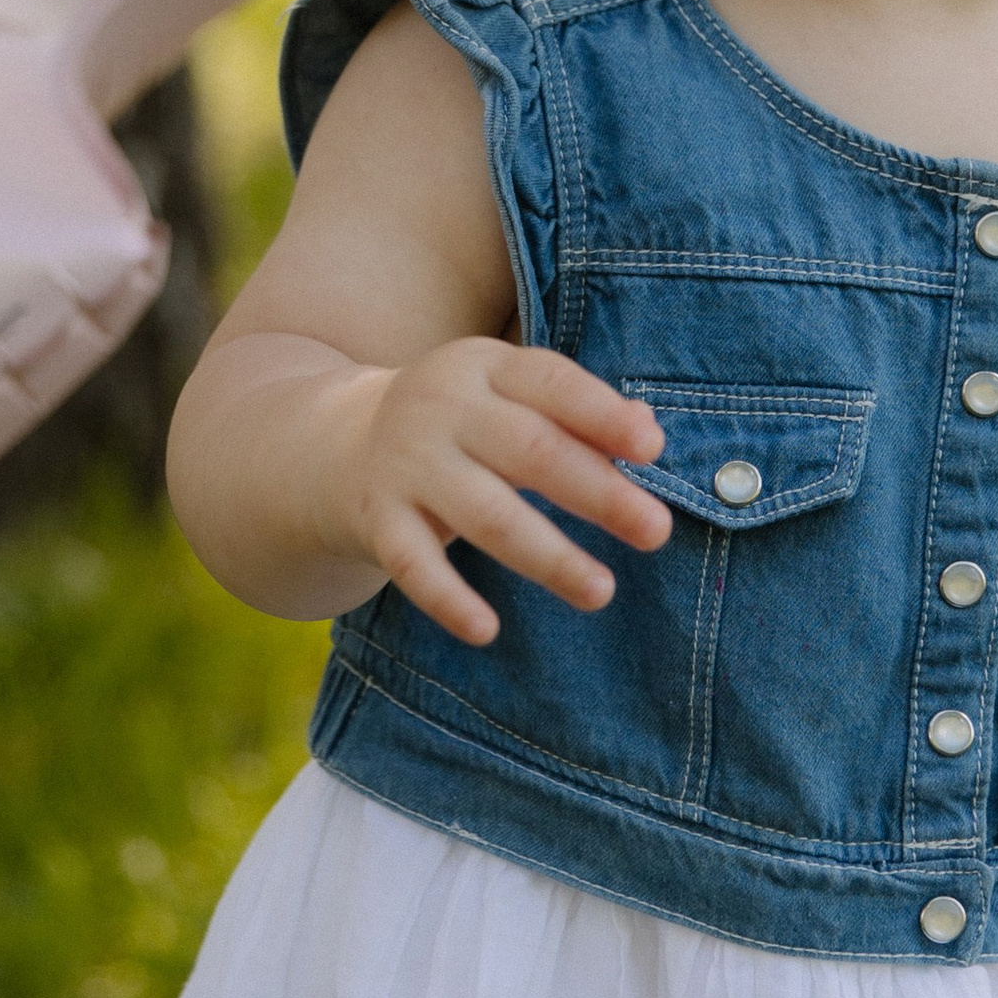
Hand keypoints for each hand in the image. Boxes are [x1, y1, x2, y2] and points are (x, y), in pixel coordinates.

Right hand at [321, 339, 668, 646]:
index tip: (653, 449)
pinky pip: (413, 565)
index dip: (602, 414)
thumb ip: (576, 413)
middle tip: (656, 530)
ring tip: (601, 591)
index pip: (551, 383)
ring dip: (547, 556)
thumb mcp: (511, 398)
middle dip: (597, 492)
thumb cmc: (465, 423)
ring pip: (484, 514)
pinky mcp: (376, 519)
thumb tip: (647, 428)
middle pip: (529, 451)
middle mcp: (443, 408)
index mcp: (486, 367)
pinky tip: (487, 631)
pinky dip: (448, 599)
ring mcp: (406, 464)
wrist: (341, 441)